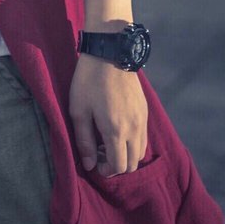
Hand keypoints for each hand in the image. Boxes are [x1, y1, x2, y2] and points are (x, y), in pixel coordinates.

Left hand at [69, 52, 148, 175]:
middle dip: (117, 165)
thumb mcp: (79, 110)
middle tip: (100, 153)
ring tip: (107, 141)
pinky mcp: (145, 110)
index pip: (119, 166)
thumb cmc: (89, 80)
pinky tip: (117, 128)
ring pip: (141, 151)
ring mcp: (143, 119)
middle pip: (133, 164)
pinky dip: (133, 141)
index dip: (106, 171)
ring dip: (126, 154)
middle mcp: (135, 129)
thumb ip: (84, 141)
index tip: (95, 163)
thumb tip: (89, 165)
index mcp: (116, 131)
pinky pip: (144, 136)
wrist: (110, 52)